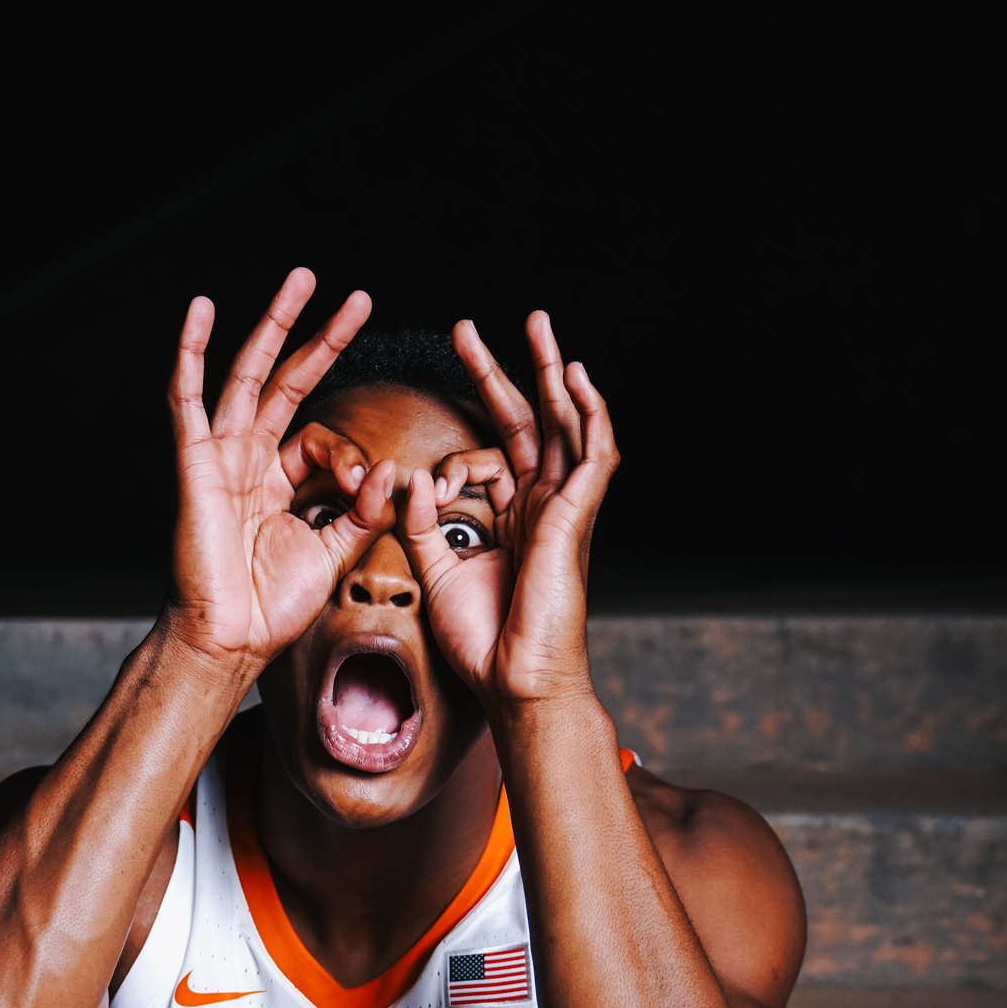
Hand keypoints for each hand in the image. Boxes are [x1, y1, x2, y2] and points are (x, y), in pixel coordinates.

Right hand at [164, 268, 398, 678]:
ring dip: (274, 325)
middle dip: (321, 337)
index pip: (319, 438)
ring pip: (247, 375)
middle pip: (288, 382)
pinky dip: (191, 354)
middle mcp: (249, 461)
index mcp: (279, 483)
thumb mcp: (334, 552)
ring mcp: (220, 458)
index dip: (348, 453)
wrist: (233, 640)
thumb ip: (363, 511)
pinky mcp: (195, 465)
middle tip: (356, 298)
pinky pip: (188, 401)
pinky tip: (199, 313)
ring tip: (301, 281)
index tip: (363, 484)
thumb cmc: (273, 606)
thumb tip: (388, 469)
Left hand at [399, 311, 618, 709]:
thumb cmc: (483, 643)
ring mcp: (561, 509)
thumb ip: (422, 523)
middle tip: (472, 328)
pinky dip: (589, 412)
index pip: (488, 454)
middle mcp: (539, 507)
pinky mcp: (575, 517)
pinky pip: (593, 453)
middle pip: (526, 423)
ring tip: (538, 324)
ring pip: (563, 424)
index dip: (454, 452)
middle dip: (502, 372)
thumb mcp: (436, 571)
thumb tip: (413, 477)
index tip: (431, 467)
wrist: (514, 683)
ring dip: (550, 372)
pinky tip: (575, 375)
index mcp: (511, 519)